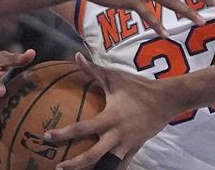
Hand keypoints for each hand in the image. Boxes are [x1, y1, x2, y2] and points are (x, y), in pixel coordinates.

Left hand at [44, 54, 176, 169]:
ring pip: (108, 164)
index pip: (82, 129)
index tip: (47, 136)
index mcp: (110, 118)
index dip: (64, 134)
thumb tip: (76, 56)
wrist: (166, 100)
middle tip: (58, 167)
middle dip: (74, 164)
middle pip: (93, 155)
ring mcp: (127, 145)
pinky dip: (110, 168)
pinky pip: (121, 164)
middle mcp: (117, 135)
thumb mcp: (114, 77)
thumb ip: (93, 70)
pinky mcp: (135, 149)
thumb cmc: (138, 87)